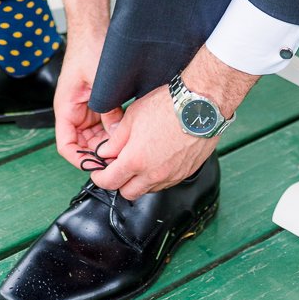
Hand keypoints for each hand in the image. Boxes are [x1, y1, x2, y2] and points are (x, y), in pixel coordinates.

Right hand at [54, 0, 122, 169]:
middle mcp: (74, 111)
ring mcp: (86, 107)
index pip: (66, 145)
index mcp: (65, 108)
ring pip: (96, 136)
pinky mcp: (98, 102)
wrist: (94, 28)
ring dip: (108, 142)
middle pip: (83, 144)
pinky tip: (129, 131)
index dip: (80, 159)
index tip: (97, 167)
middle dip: (98, 154)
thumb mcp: (99, 84)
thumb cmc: (89, 49)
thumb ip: (107, 111)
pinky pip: (105, 123)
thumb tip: (118, 137)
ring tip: (125, 148)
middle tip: (118, 161)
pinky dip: (115, 129)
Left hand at [91, 84, 214, 199]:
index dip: (99, 177)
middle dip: (119, 182)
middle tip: (117, 165)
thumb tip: (105, 153)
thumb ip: (115, 140)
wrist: (200, 107)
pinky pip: (164, 183)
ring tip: (138, 159)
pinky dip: (155, 176)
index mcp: (136, 161)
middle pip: (127, 192)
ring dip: (138, 180)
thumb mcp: (132, 117)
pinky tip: (155, 158)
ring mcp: (171, 176)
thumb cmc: (167, 106)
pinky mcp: (184, 174)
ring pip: (147, 189)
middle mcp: (153, 174)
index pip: (110, 182)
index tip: (98, 172)